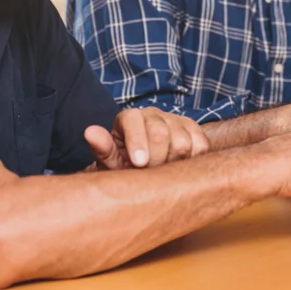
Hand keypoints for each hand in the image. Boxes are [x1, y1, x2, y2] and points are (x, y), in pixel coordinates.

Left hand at [84, 107, 209, 169]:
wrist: (146, 167)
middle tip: (150, 175)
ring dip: (173, 162)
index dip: (138, 143)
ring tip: (163, 172)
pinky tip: (179, 166)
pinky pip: (200, 145)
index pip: (134, 122)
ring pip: (182, 141)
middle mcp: (152, 114)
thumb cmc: (125, 165)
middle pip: (160, 133)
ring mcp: (175, 120)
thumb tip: (90, 132)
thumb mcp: (110, 161)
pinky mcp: (194, 129)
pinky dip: (192, 160)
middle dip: (156, 160)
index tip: (139, 164)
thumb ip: (103, 148)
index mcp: (128, 118)